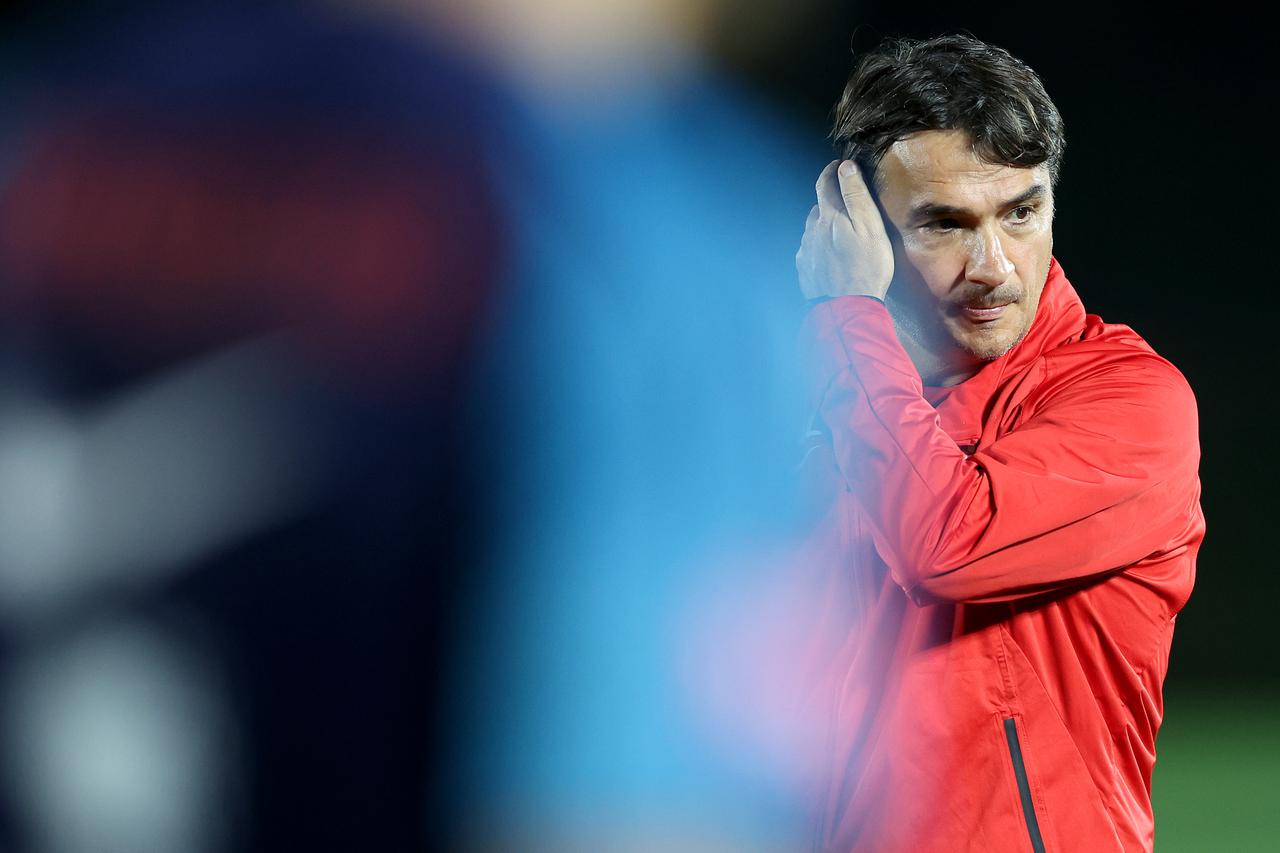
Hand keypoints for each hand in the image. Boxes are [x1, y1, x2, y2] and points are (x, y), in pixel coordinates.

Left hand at [796, 159, 893, 300]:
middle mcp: (812, 231)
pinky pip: (811, 249)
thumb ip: (856, 195)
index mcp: (829, 217)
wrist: (847, 308)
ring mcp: (806, 251)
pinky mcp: (805, 269)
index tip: (838, 165)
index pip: (825, 183)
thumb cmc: (866, 267)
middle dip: (831, 201)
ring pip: (813, 229)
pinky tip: (831, 254)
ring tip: (841, 231)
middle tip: (847, 204)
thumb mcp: (869, 226)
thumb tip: (845, 168)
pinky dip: (820, 245)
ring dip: (824, 224)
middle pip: (819, 207)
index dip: (831, 171)